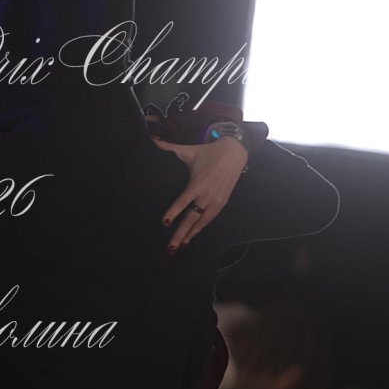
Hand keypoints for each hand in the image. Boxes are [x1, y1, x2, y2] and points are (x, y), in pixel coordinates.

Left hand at [153, 136, 248, 251]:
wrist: (235, 152)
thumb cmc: (209, 152)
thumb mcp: (188, 150)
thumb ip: (169, 147)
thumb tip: (153, 140)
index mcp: (197, 184)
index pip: (182, 203)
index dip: (173, 213)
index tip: (164, 223)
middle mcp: (207, 196)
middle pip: (191, 219)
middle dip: (180, 234)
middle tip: (170, 248)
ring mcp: (216, 201)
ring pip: (201, 222)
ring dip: (190, 235)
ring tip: (180, 246)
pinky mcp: (223, 203)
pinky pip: (210, 219)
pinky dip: (201, 228)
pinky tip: (192, 236)